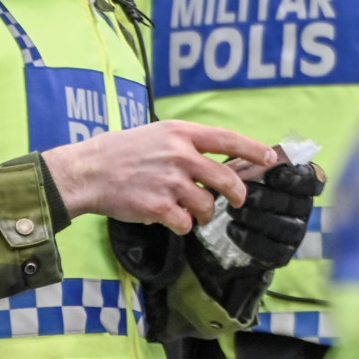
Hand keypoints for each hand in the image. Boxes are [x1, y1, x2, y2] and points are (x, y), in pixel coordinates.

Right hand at [43, 120, 275, 233]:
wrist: (88, 172)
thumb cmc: (120, 152)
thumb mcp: (156, 134)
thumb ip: (185, 144)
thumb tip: (217, 156)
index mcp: (180, 133)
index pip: (227, 139)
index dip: (252, 150)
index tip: (270, 159)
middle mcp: (179, 155)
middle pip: (227, 179)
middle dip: (237, 194)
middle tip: (236, 200)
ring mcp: (171, 182)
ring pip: (208, 206)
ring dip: (203, 213)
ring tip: (187, 209)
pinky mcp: (160, 207)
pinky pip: (186, 223)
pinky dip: (181, 225)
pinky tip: (167, 217)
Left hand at [223, 160, 324, 269]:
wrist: (238, 223)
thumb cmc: (247, 188)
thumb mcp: (250, 170)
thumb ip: (254, 163)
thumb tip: (249, 157)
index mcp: (302, 184)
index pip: (312, 181)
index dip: (296, 179)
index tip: (274, 176)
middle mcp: (304, 210)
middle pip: (291, 204)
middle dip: (264, 198)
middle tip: (241, 193)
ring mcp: (295, 233)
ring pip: (281, 227)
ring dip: (254, 217)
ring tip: (232, 209)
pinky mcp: (283, 254)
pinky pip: (270, 249)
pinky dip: (248, 238)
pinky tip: (232, 227)